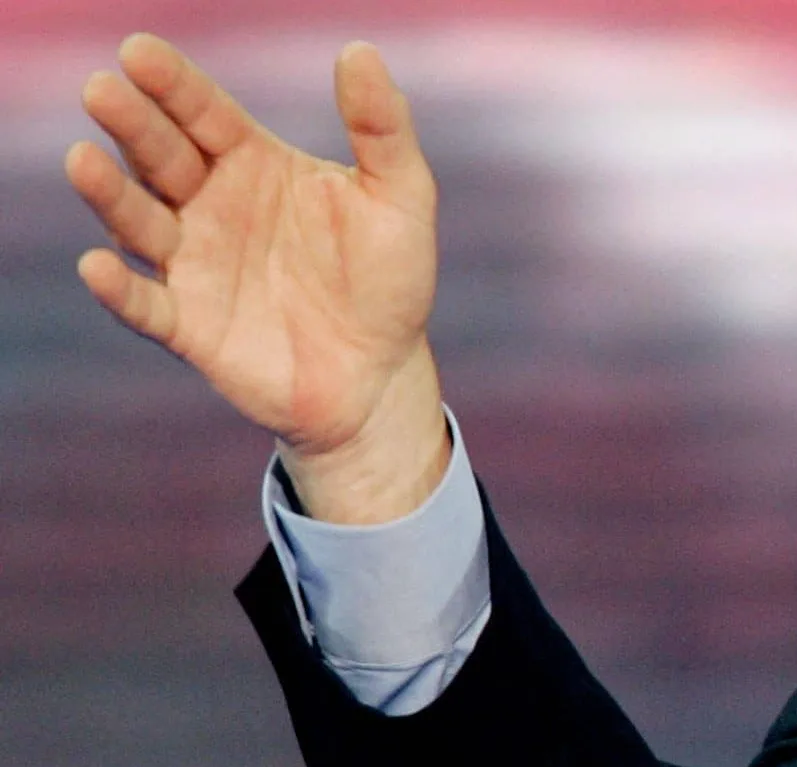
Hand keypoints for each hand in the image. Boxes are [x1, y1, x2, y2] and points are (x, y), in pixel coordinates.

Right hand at [67, 33, 448, 523]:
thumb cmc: (390, 280)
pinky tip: (98, 266)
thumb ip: (381, 128)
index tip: (139, 51)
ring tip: (83, 160)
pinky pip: (145, 305)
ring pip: (139, 221)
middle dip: (131, 124)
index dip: (173, 84)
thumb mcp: (401, 198)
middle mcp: (211, 206)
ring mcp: (194, 265)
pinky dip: (119, 289)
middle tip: (103, 90)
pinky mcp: (189, 327)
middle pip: (160, 156)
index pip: (203, 113)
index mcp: (254, 164)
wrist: (381, 374)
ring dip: (109, 193)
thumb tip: (360, 50)